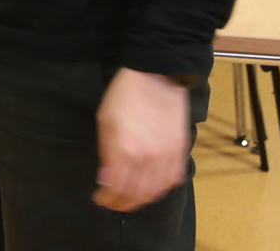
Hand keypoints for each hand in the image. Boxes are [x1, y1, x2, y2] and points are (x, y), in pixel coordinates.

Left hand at [93, 68, 190, 211]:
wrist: (157, 75)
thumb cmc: (125, 94)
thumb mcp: (105, 120)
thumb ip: (106, 153)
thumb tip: (105, 179)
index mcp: (124, 150)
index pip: (115, 189)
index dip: (106, 199)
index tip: (100, 198)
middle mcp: (147, 159)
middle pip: (135, 196)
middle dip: (121, 204)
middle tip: (113, 202)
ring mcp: (166, 157)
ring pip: (155, 192)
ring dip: (140, 200)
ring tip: (130, 198)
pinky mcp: (180, 152)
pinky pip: (172, 180)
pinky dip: (161, 189)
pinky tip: (151, 187)